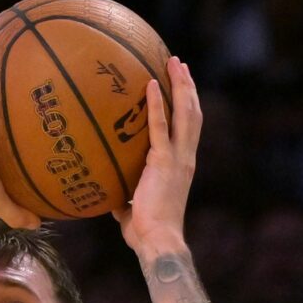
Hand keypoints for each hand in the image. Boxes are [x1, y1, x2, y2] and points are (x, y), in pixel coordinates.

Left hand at [113, 56, 200, 252]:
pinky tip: (150, 84)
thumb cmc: (146, 232)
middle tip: (180, 64)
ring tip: (174, 63)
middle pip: (192, 113)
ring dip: (180, 85)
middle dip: (188, 86)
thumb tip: (110, 198)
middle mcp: (186, 157)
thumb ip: (125, 199)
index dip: (188, 106)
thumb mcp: (132, 211)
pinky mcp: (163, 161)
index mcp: (182, 165)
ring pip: (185, 113)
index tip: (184, 86)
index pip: (189, 129)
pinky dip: (157, 104)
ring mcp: (177, 157)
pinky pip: (160, 127)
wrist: (157, 240)